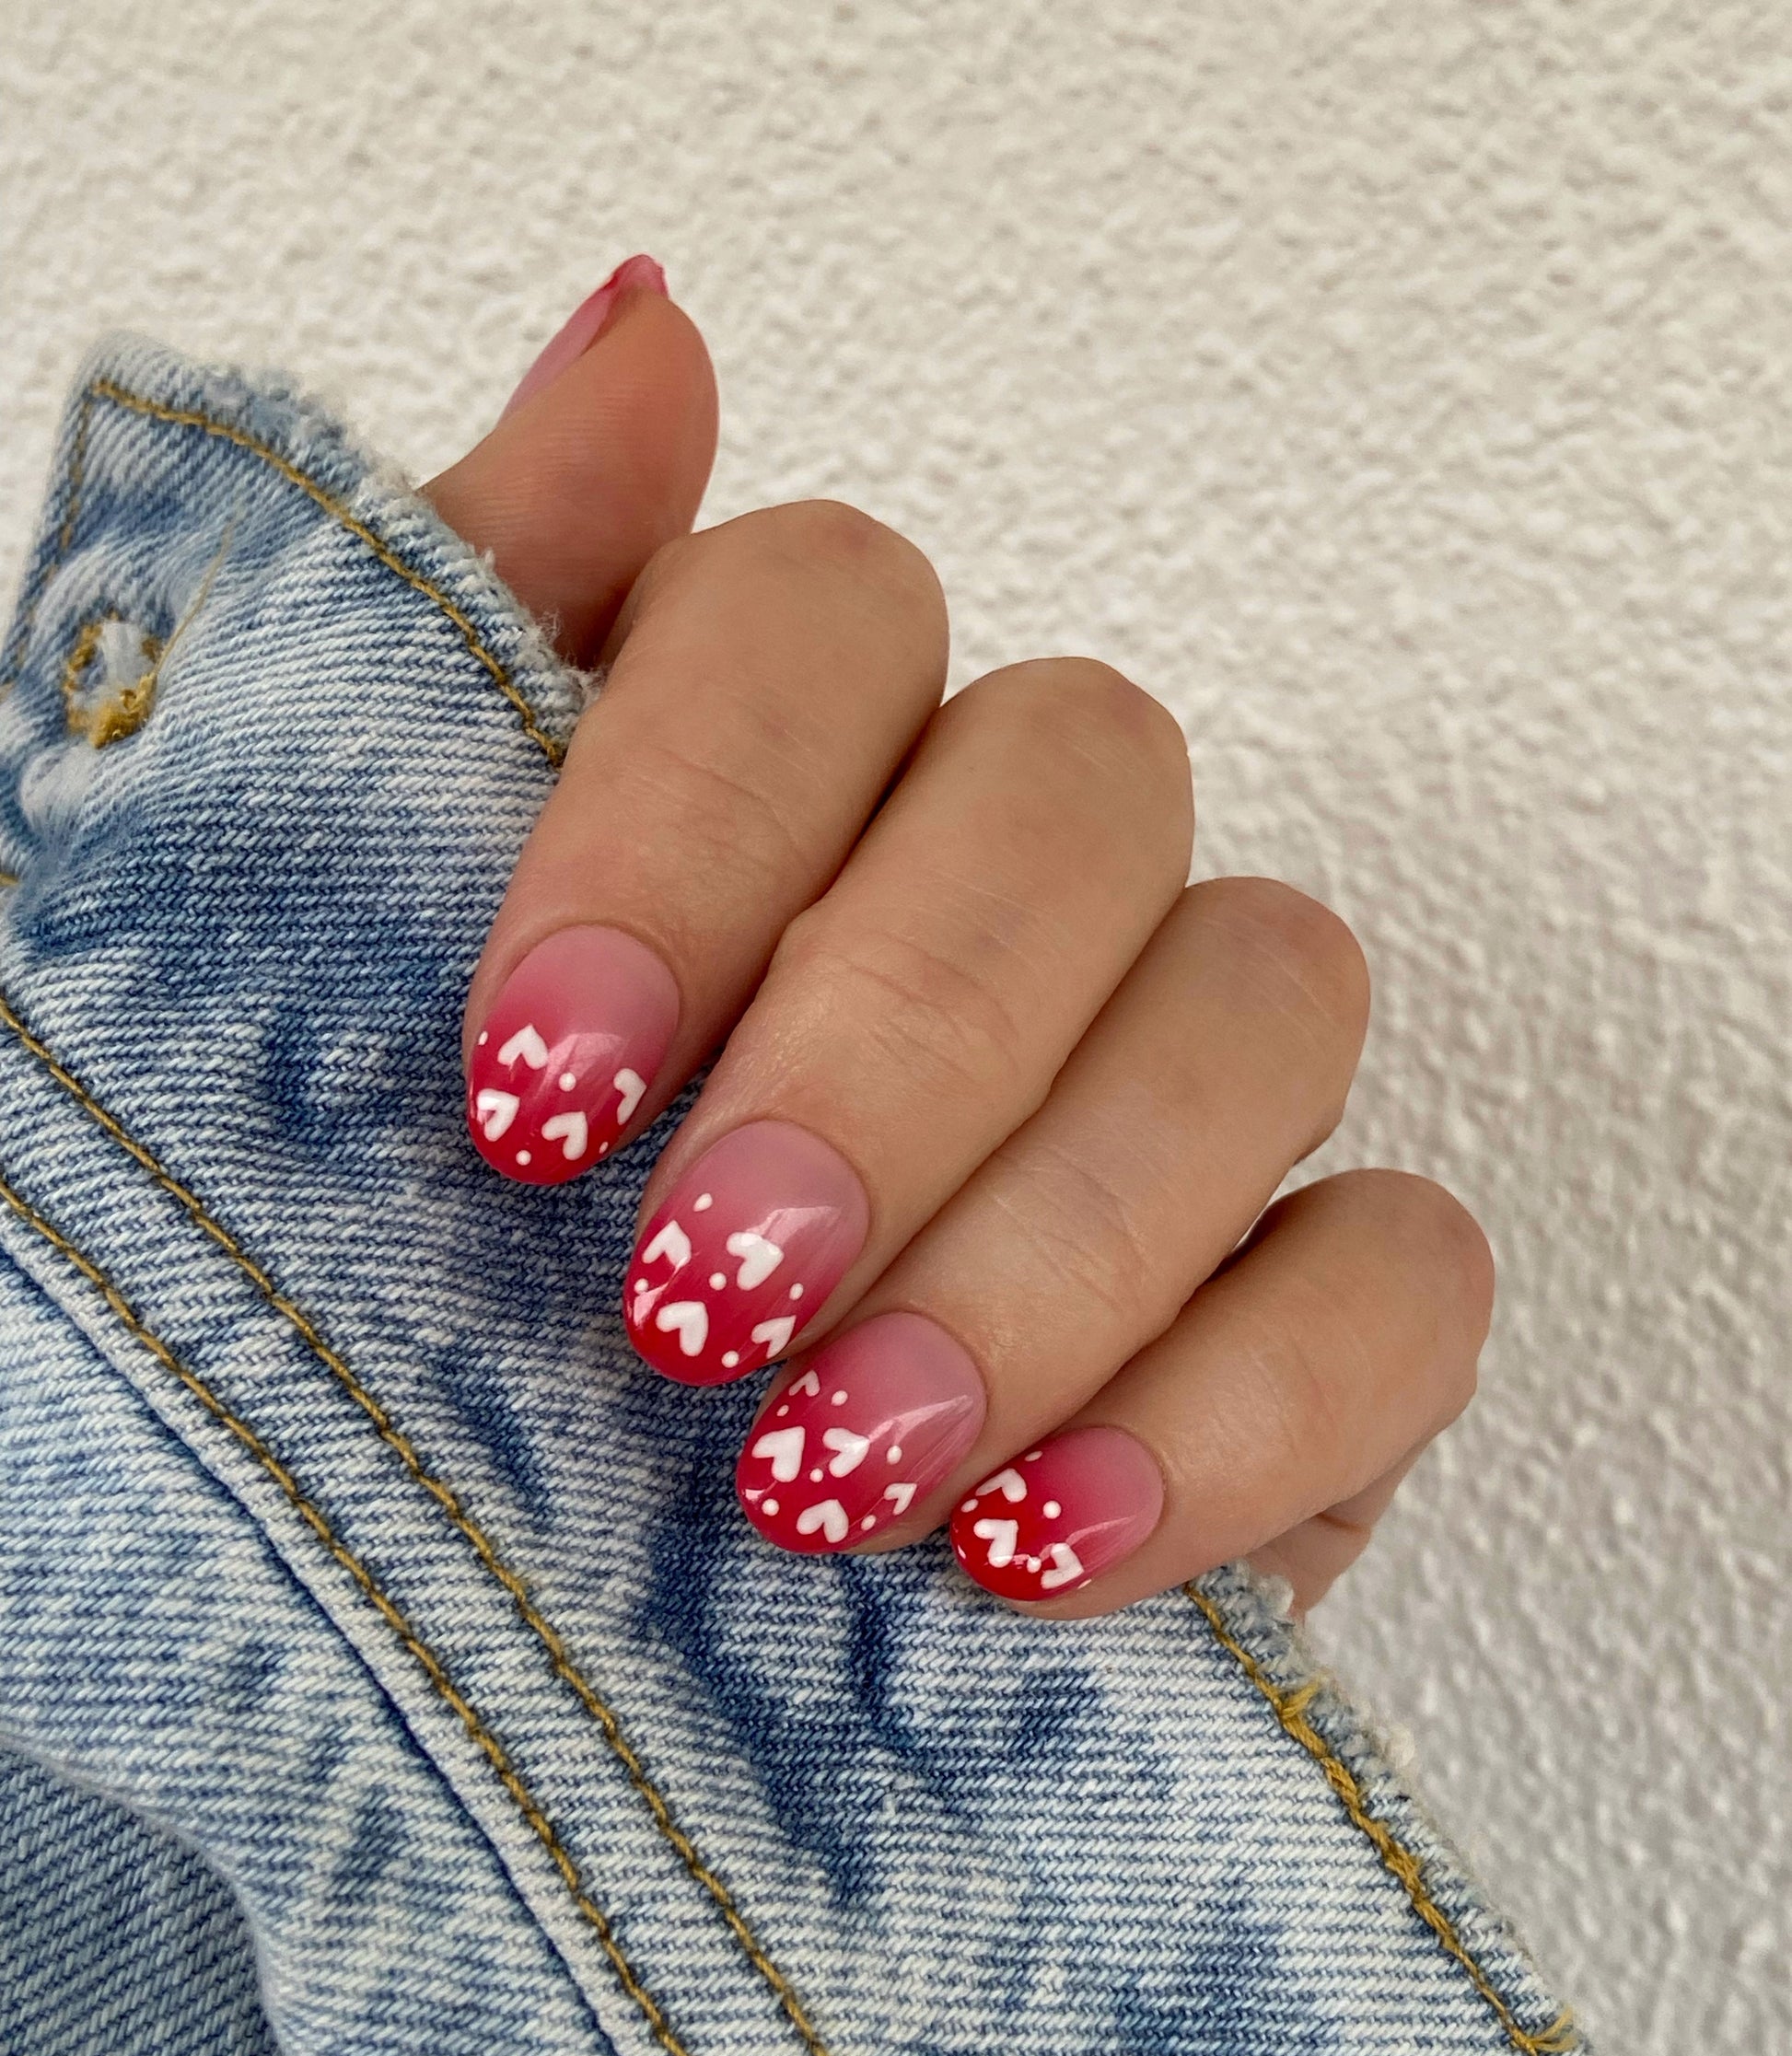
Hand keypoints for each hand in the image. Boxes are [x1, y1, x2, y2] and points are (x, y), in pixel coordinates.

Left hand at [428, 260, 1492, 1617]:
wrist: (537, 1613)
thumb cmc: (424, 1288)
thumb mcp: (345, 972)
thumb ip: (463, 646)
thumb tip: (646, 337)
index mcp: (771, 762)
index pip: (817, 611)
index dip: (691, 824)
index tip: (529, 1100)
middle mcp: (1006, 877)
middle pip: (1079, 781)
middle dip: (892, 1053)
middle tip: (705, 1307)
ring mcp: (1186, 1082)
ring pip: (1271, 996)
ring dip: (1058, 1241)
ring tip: (843, 1467)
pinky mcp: (1316, 1314)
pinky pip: (1406, 1276)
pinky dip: (1241, 1406)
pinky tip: (1037, 1542)